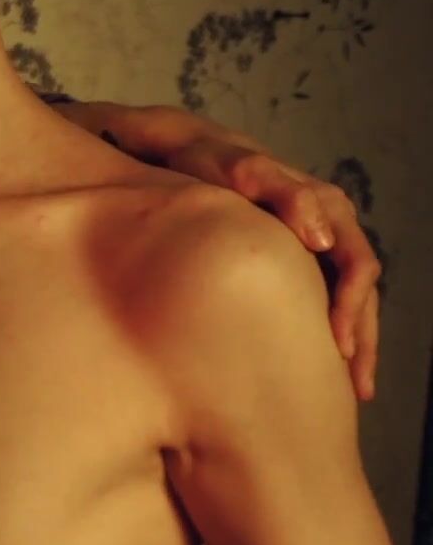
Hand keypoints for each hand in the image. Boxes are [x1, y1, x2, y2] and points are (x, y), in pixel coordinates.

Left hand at [164, 132, 381, 400]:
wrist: (184, 155)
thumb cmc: (204, 164)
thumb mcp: (232, 169)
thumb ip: (274, 190)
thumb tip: (314, 230)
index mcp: (321, 205)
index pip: (354, 264)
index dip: (349, 306)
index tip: (337, 346)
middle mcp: (327, 224)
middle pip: (361, 287)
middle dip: (361, 337)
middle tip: (353, 385)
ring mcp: (314, 244)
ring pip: (350, 298)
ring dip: (354, 344)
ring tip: (351, 389)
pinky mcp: (296, 260)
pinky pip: (325, 300)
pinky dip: (328, 334)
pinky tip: (323, 372)